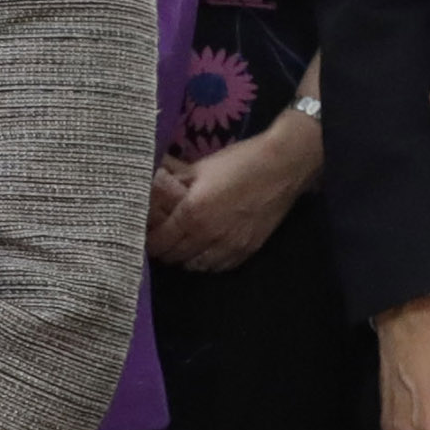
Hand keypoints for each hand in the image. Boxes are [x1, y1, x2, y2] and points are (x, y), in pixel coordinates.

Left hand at [149, 117, 317, 271]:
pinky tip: (204, 249)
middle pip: (173, 257)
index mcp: (192, 214)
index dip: (148, 238)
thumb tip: (150, 184)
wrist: (283, 165)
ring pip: (194, 267)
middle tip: (161, 237)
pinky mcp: (246, 251)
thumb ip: (173, 182)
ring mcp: (229, 247)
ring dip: (184, 258)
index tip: (146, 231)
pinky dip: (206, 262)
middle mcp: (208, 236)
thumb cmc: (239, 162)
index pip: (158, 242)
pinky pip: (218, 267)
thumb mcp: (199, 168)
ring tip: (182, 244)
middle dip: (163, 248)